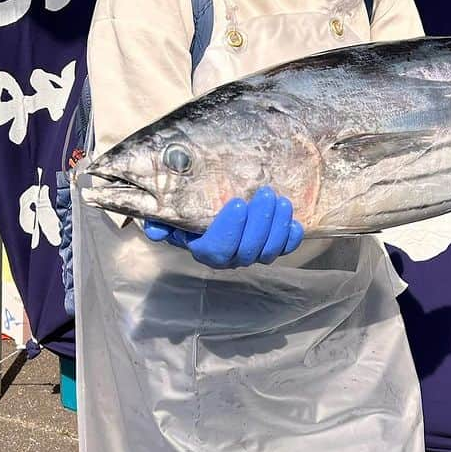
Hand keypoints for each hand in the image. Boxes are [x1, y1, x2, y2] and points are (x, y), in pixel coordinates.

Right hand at [143, 187, 303, 267]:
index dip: (229, 230)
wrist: (205, 208)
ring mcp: (249, 255)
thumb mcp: (168, 213)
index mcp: (202, 249)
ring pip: (267, 252)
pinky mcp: (268, 248)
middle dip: (260, 223)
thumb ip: (160, 220)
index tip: (236, 203)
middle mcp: (228, 258)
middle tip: (266, 194)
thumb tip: (156, 229)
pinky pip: (283, 250)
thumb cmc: (187, 209)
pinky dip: (291, 239)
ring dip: (277, 227)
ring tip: (280, 201)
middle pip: (247, 251)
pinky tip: (294, 222)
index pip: (216, 249)